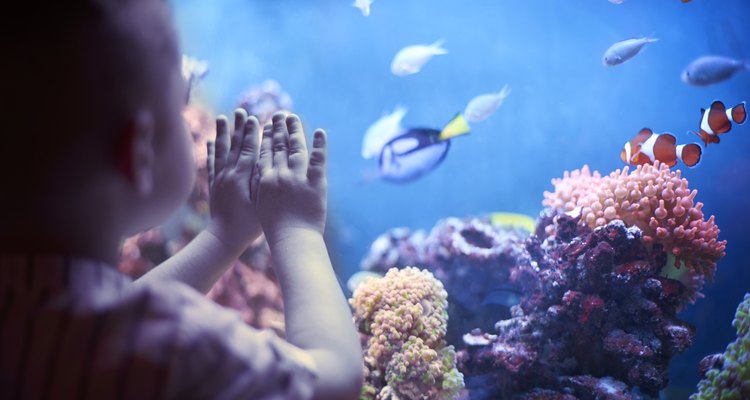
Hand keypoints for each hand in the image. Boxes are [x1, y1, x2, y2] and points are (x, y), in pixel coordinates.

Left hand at [206, 108, 261, 251]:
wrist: (224, 238)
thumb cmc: (249, 224)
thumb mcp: (261, 201)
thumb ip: (263, 179)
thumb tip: (267, 158)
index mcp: (242, 177)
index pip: (248, 149)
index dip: (251, 133)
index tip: (254, 117)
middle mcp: (228, 174)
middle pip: (234, 146)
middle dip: (238, 127)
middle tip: (240, 111)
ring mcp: (219, 180)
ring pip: (220, 151)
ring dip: (222, 134)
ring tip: (222, 118)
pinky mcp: (213, 187)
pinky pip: (211, 164)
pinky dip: (211, 151)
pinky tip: (211, 141)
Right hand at [254, 112, 327, 242]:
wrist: (292, 239)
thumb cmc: (276, 228)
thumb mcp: (261, 204)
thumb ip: (261, 186)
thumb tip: (260, 173)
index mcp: (264, 180)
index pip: (264, 153)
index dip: (265, 137)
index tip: (265, 123)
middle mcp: (279, 175)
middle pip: (278, 146)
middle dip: (278, 128)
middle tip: (278, 114)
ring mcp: (297, 178)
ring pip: (296, 148)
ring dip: (294, 130)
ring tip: (293, 117)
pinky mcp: (315, 183)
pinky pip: (318, 159)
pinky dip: (319, 144)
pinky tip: (320, 132)